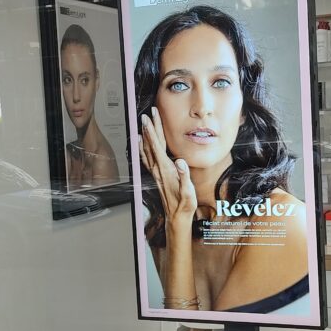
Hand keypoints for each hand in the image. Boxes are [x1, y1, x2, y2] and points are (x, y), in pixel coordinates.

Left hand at [139, 107, 196, 223]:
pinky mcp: (157, 175)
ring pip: (148, 150)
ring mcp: (156, 172)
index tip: (149, 119)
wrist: (176, 216)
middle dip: (149, 128)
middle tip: (147, 114)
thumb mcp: (188, 191)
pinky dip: (142, 148)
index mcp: (166, 170)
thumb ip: (184, 176)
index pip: (157, 146)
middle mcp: (158, 169)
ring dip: (146, 135)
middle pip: (152, 144)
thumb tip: (180, 162)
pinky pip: (147, 158)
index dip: (153, 131)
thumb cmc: (184, 204)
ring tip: (143, 123)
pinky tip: (141, 143)